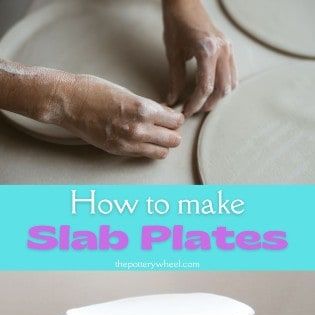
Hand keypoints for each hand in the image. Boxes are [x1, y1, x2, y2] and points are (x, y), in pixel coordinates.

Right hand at [0, 61, 183, 159]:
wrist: (68, 102)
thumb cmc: (93, 90)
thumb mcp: (127, 92)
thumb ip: (147, 106)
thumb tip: (163, 113)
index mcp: (142, 109)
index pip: (174, 120)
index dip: (176, 118)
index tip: (174, 117)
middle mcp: (138, 128)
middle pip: (173, 139)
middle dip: (173, 132)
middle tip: (169, 128)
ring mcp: (128, 142)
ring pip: (162, 151)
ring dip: (163, 144)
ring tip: (157, 136)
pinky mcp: (118, 150)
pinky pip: (144, 154)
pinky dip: (149, 149)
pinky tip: (144, 141)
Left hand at [162, 0, 236, 116]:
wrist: (185, 2)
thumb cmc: (177, 23)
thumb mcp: (173, 53)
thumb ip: (175, 79)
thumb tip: (172, 100)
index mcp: (207, 51)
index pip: (205, 87)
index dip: (195, 103)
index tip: (186, 112)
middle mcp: (222, 50)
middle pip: (221, 89)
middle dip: (207, 104)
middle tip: (193, 110)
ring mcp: (228, 49)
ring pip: (230, 83)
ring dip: (217, 97)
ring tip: (202, 103)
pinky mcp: (228, 48)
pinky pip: (232, 73)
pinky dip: (224, 86)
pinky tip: (212, 90)